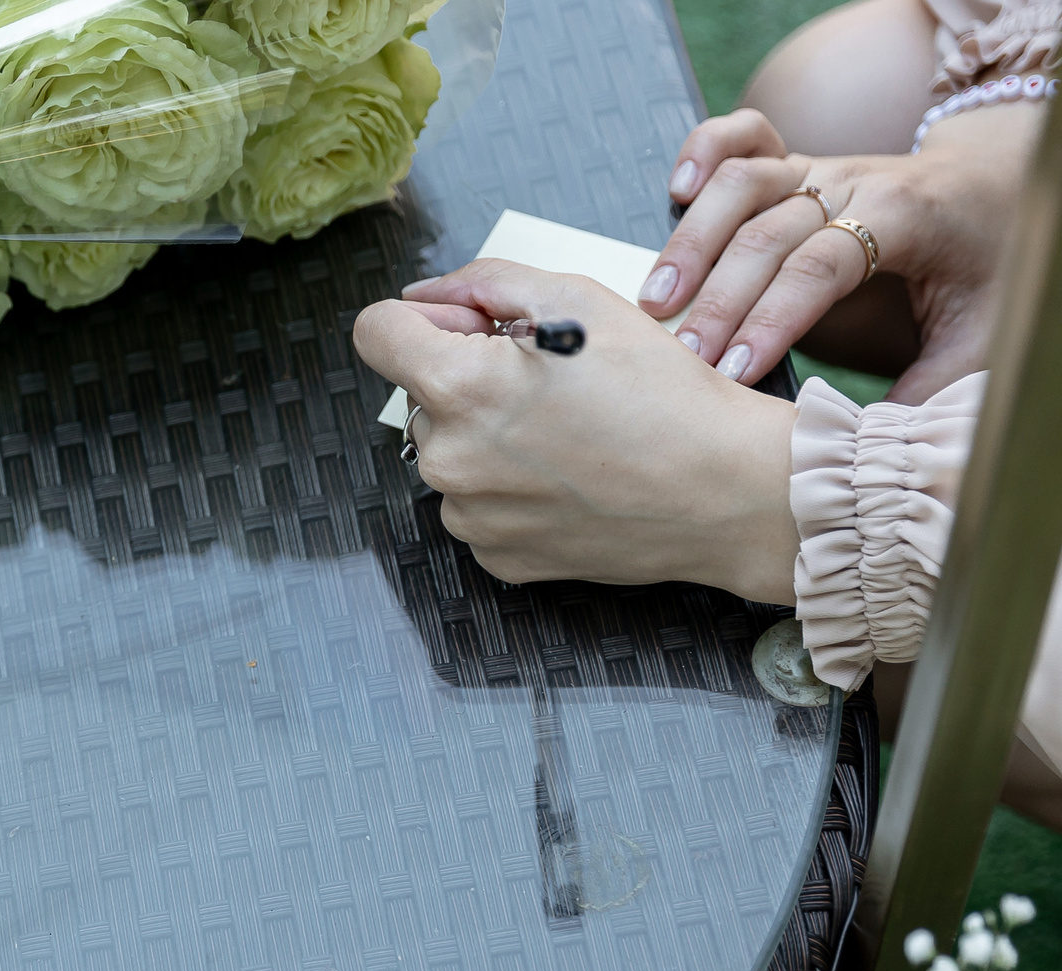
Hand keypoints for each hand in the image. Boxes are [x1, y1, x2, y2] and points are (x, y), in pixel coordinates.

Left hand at [357, 262, 801, 600]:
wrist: (725, 492)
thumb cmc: (663, 394)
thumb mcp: (580, 300)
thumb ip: (487, 283)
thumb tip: (427, 294)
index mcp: (458, 387)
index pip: (375, 332)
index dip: (421, 318)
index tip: (470, 328)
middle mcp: (447, 459)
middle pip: (418, 395)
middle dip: (467, 378)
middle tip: (549, 383)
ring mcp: (468, 516)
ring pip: (450, 452)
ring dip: (488, 435)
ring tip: (568, 432)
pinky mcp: (495, 556)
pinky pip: (478, 505)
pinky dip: (510, 487)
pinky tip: (569, 476)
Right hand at [644, 104, 1033, 400]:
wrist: (998, 194)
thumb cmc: (986, 269)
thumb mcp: (979, 337)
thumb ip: (926, 392)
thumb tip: (861, 449)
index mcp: (908, 216)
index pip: (824, 264)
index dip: (775, 318)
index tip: (737, 373)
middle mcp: (857, 182)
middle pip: (768, 232)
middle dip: (719, 302)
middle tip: (682, 362)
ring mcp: (822, 168)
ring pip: (743, 185)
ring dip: (691, 242)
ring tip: (657, 304)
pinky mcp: (797, 165)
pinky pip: (744, 138)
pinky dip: (705, 152)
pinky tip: (676, 190)